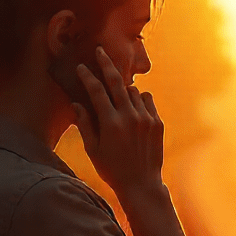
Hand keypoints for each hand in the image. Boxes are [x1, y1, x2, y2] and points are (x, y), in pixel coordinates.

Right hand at [72, 46, 164, 199]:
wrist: (142, 184)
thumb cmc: (112, 169)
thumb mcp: (93, 149)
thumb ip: (85, 124)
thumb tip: (77, 104)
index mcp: (110, 123)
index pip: (96, 91)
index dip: (87, 76)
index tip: (82, 67)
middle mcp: (129, 117)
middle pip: (116, 82)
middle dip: (106, 63)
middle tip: (101, 50)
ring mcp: (146, 119)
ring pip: (133, 91)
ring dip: (124, 89)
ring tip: (118, 96)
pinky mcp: (158, 123)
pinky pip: (147, 100)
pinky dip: (140, 99)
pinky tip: (133, 107)